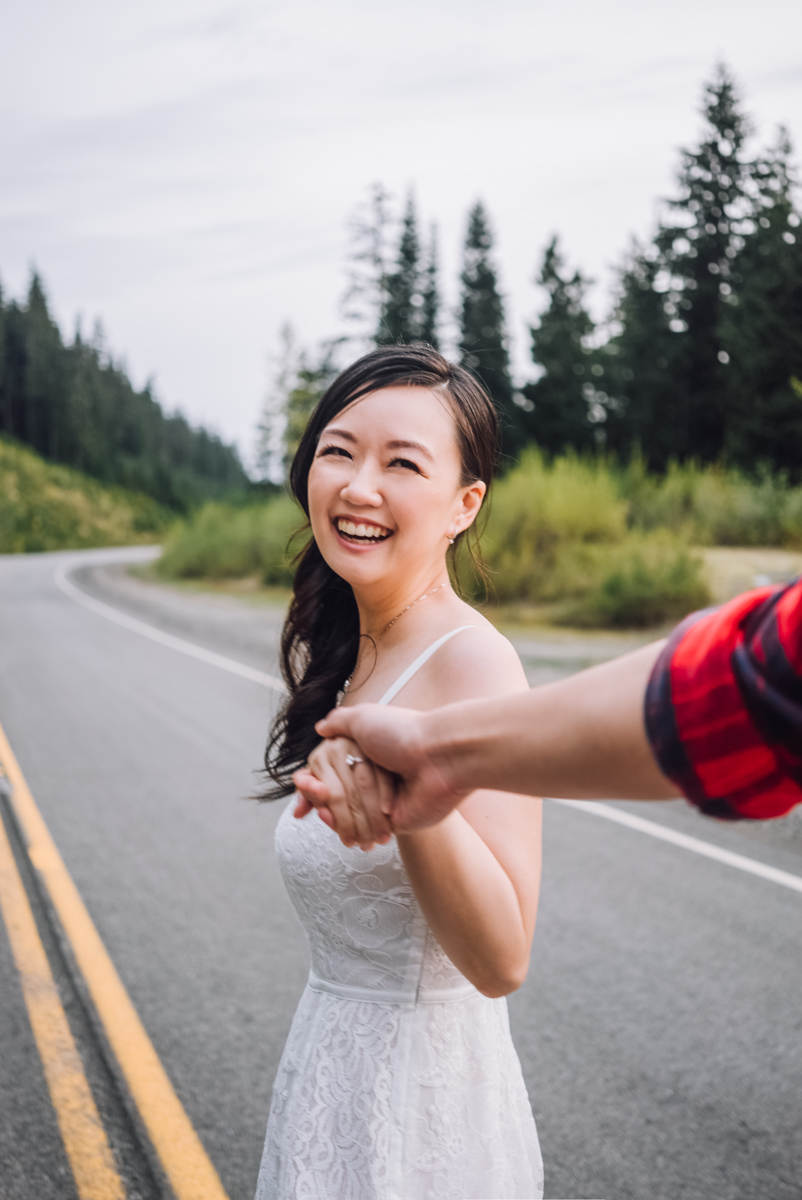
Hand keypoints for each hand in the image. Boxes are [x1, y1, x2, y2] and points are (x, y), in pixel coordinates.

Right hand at [308, 704, 468, 845]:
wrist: (439, 758)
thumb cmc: (404, 734)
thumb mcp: (363, 717)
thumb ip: (339, 721)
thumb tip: (320, 727)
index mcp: (366, 753)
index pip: (330, 770)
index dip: (312, 780)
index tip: (301, 784)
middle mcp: (374, 776)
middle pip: (335, 794)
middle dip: (318, 798)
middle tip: (309, 799)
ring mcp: (382, 801)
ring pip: (346, 815)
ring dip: (330, 815)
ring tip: (323, 811)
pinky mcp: (392, 823)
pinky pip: (364, 830)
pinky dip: (347, 828)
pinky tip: (336, 823)